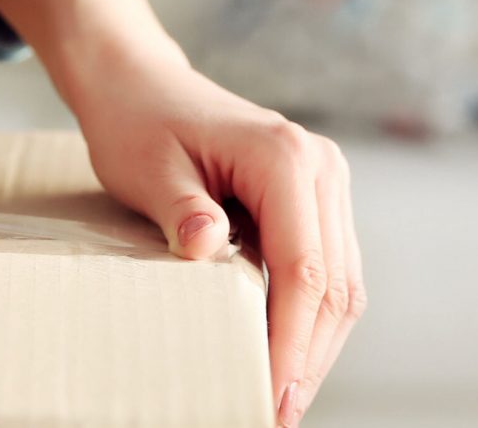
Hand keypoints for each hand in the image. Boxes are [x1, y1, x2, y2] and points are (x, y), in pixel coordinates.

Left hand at [74, 44, 364, 427]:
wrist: (139, 83)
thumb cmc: (137, 122)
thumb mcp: (147, 168)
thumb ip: (181, 210)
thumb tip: (208, 248)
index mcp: (284, 157)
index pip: (303, 269)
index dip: (290, 342)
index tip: (270, 394)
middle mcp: (320, 165)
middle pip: (334, 283)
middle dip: (309, 356)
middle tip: (277, 412)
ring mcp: (324, 179)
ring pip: (341, 282)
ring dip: (317, 344)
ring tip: (283, 396)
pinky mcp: (314, 196)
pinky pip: (326, 266)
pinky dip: (311, 315)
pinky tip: (286, 353)